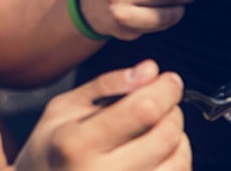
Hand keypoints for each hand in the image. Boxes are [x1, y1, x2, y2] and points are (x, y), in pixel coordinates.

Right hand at [13, 60, 191, 170]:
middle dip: (172, 111)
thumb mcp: (63, 108)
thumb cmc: (52, 149)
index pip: (143, 110)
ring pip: (178, 159)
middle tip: (160, 104)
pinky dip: (176, 159)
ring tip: (154, 131)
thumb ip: (107, 85)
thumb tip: (150, 70)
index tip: (170, 80)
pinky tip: (156, 153)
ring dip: (177, 137)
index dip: (165, 90)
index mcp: (76, 144)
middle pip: (166, 135)